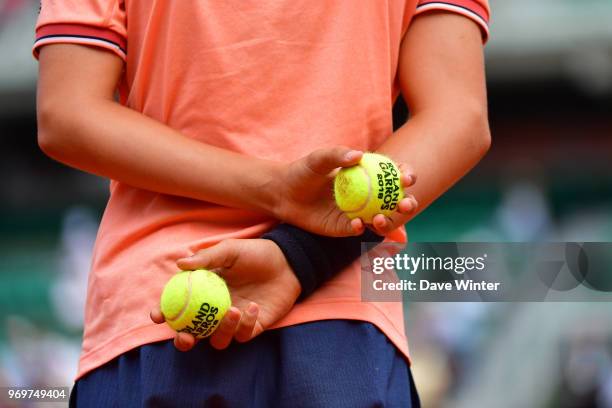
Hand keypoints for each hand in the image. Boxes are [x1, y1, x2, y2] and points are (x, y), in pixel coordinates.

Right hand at [150, 238, 299, 350]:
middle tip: (186, 337)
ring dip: (221, 330)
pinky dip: (245, 324)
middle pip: (193, 334)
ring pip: (217, 340)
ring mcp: (234, 321)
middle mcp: (215, 310)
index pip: (178, 307)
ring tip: (232, 310)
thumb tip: (180, 263)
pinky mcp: (253, 328)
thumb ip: (207, 257)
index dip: (164, 313)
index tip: (158, 316)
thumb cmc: (255, 253)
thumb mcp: (230, 250)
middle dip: (184, 341)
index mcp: (204, 292)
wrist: (287, 262)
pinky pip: (243, 335)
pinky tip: (252, 306)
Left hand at [271, 146, 417, 236]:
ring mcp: (358, 212)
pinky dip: (360, 228)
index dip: (406, 176)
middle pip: (395, 201)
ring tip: (379, 218)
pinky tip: (355, 223)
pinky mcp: (344, 227)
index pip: (394, 175)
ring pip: (381, 219)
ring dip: (388, 221)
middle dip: (407, 203)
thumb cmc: (303, 171)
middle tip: (405, 204)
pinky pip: (358, 230)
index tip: (406, 178)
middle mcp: (368, 195)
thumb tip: (358, 155)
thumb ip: (337, 155)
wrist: (283, 194)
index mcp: (368, 175)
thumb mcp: (318, 159)